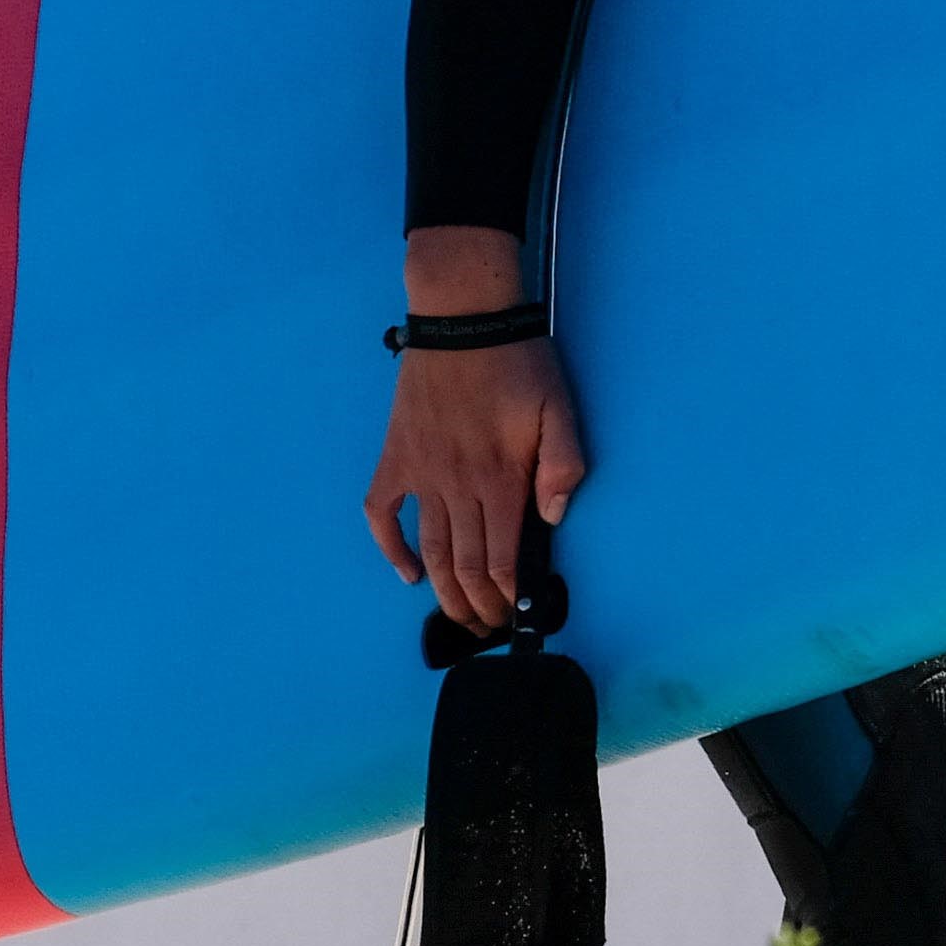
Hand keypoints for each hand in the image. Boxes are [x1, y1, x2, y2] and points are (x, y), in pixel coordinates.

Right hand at [367, 231, 585, 634]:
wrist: (463, 318)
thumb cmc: (519, 362)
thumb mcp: (560, 407)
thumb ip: (564, 465)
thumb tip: (552, 519)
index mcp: (500, 477)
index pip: (500, 558)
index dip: (506, 596)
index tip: (513, 617)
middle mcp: (456, 484)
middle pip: (463, 564)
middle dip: (477, 604)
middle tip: (487, 627)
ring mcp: (421, 472)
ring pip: (428, 548)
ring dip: (442, 589)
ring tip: (456, 615)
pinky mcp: (397, 456)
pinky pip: (382, 512)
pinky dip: (390, 547)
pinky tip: (406, 573)